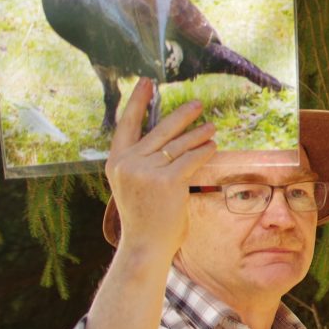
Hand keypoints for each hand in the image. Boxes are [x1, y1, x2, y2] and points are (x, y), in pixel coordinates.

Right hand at [104, 79, 216, 261]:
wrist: (145, 245)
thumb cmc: (144, 217)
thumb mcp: (132, 185)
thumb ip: (141, 162)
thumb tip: (166, 139)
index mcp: (116, 162)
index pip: (126, 124)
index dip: (138, 102)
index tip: (147, 82)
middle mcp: (129, 163)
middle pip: (159, 130)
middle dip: (181, 115)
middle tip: (197, 104)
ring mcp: (147, 171)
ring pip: (179, 145)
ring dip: (198, 135)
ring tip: (211, 127)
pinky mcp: (168, 181)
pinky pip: (191, 159)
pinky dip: (204, 151)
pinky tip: (212, 146)